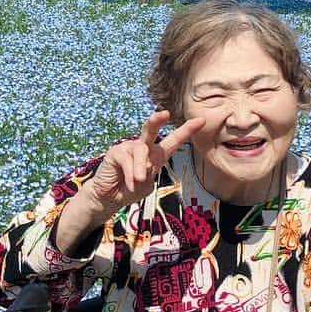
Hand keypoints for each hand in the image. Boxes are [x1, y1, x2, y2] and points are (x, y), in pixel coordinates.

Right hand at [84, 110, 205, 215]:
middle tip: (164, 113)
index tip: (201, 121)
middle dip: (157, 120)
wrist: (109, 198)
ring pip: (140, 150)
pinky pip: (127, 160)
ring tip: (139, 180)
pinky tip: (130, 184)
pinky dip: (130, 174)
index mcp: (156, 155)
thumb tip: (142, 164)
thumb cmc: (130, 190)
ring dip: (141, 167)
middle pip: (151, 130)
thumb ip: (149, 173)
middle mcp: (143, 147)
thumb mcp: (147, 184)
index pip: (172, 141)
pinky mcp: (115, 152)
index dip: (186, 131)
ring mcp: (128, 148)